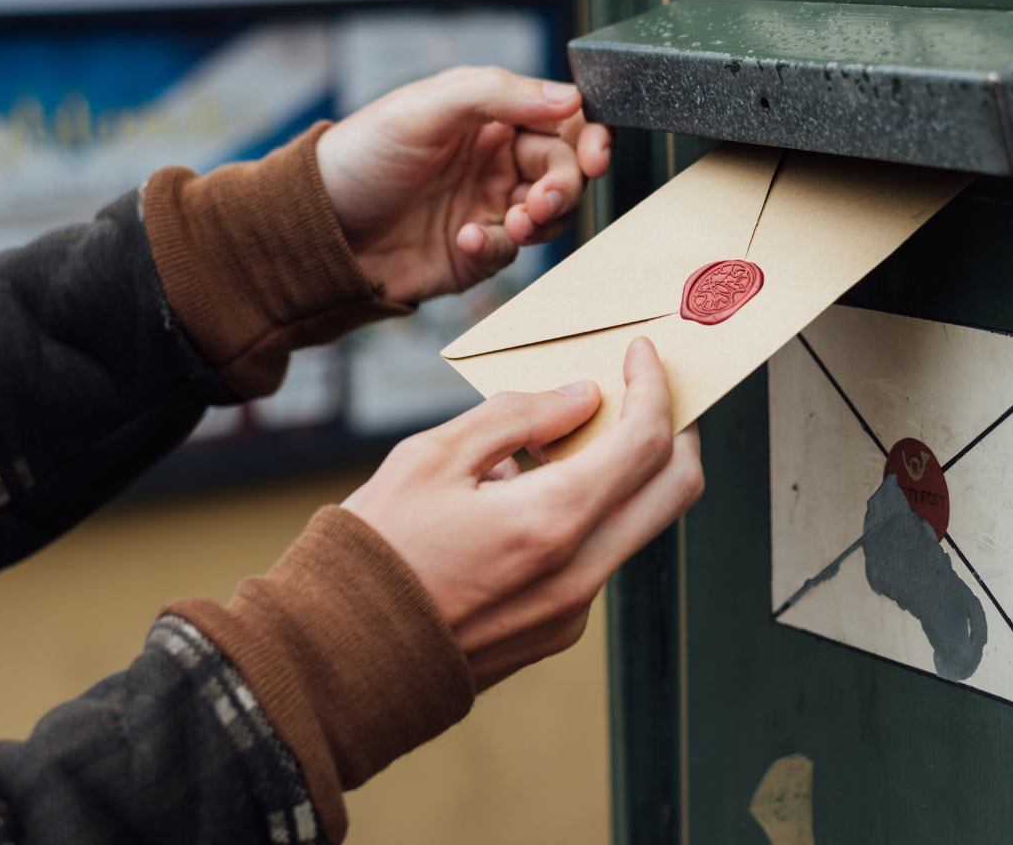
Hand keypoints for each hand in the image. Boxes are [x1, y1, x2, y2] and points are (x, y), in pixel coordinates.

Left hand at [314, 66, 613, 302]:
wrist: (316, 229)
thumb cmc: (359, 157)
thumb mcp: (425, 109)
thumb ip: (499, 95)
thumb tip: (569, 99)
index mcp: (489, 115)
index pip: (560, 119)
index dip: (588, 135)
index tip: (595, 154)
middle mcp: (495, 159)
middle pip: (564, 170)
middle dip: (563, 186)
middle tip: (539, 202)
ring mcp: (488, 206)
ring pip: (550, 215)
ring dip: (540, 219)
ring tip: (511, 223)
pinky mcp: (476, 251)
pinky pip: (512, 253)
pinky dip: (498, 246)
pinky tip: (465, 238)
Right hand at [341, 337, 702, 687]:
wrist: (337, 660)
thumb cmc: (373, 553)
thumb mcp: (431, 458)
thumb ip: (515, 418)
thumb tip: (580, 397)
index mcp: (549, 523)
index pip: (645, 441)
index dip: (653, 386)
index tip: (641, 354)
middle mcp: (578, 574)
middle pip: (675, 489)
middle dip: (675, 429)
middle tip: (648, 392)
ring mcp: (573, 611)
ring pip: (635, 525)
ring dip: (622, 474)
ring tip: (559, 441)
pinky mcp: (557, 632)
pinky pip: (595, 559)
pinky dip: (584, 516)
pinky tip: (524, 498)